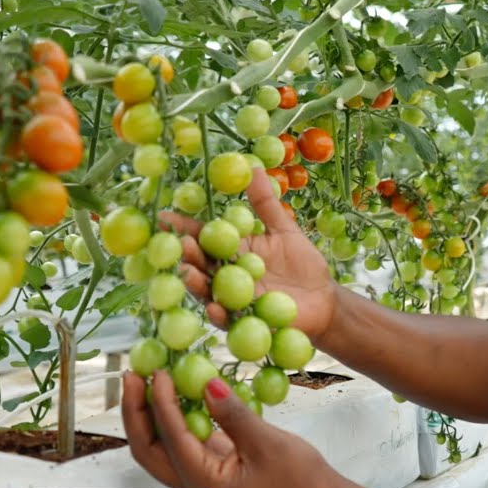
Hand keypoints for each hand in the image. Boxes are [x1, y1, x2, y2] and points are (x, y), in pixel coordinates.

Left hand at [120, 369, 338, 487]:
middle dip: (135, 412)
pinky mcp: (210, 470)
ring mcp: (199, 480)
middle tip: (132, 375)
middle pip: (147, 449)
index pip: (171, 437)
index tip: (157, 371)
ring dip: (149, 415)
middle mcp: (192, 486)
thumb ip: (232, 413)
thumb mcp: (267, 442)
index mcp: (202, 484)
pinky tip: (176, 394)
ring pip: (158, 448)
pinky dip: (172, 419)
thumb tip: (207, 383)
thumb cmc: (298, 479)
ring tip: (144, 381)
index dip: (160, 402)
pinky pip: (180, 444)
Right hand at [160, 167, 338, 339]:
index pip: (203, 237)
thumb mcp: (285, 230)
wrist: (324, 300)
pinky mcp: (245, 321)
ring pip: (207, 291)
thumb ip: (265, 204)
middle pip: (200, 264)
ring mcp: (234, 299)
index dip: (183, 228)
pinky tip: (214, 306)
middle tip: (180, 243)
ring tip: (189, 272)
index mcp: (233, 250)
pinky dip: (220, 313)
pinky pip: (228, 319)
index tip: (163, 216)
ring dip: (195, 283)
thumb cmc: (303, 264)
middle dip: (187, 254)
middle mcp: (227, 275)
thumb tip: (253, 167)